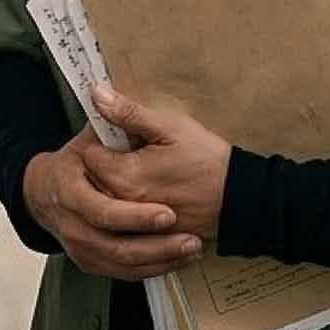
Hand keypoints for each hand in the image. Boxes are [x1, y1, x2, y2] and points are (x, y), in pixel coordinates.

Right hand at [23, 130, 199, 280]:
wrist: (45, 193)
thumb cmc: (76, 163)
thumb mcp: (89, 137)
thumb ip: (106, 120)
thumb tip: (100, 90)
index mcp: (69, 192)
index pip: (103, 211)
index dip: (136, 216)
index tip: (169, 213)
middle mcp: (72, 226)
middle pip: (116, 247)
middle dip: (156, 245)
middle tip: (189, 238)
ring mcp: (80, 248)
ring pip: (123, 265)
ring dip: (160, 260)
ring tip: (191, 249)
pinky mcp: (91, 262)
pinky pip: (124, 274)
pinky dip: (153, 269)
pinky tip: (178, 259)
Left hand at [78, 86, 232, 243]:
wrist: (240, 201)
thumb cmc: (208, 162)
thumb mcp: (170, 128)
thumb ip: (129, 113)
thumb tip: (97, 94)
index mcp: (124, 177)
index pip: (89, 155)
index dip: (101, 140)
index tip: (120, 135)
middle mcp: (123, 205)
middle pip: (93, 179)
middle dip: (106, 163)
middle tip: (133, 152)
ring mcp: (135, 224)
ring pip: (107, 200)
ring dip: (115, 184)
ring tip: (144, 171)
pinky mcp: (147, 235)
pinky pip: (125, 220)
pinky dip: (129, 205)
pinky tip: (152, 191)